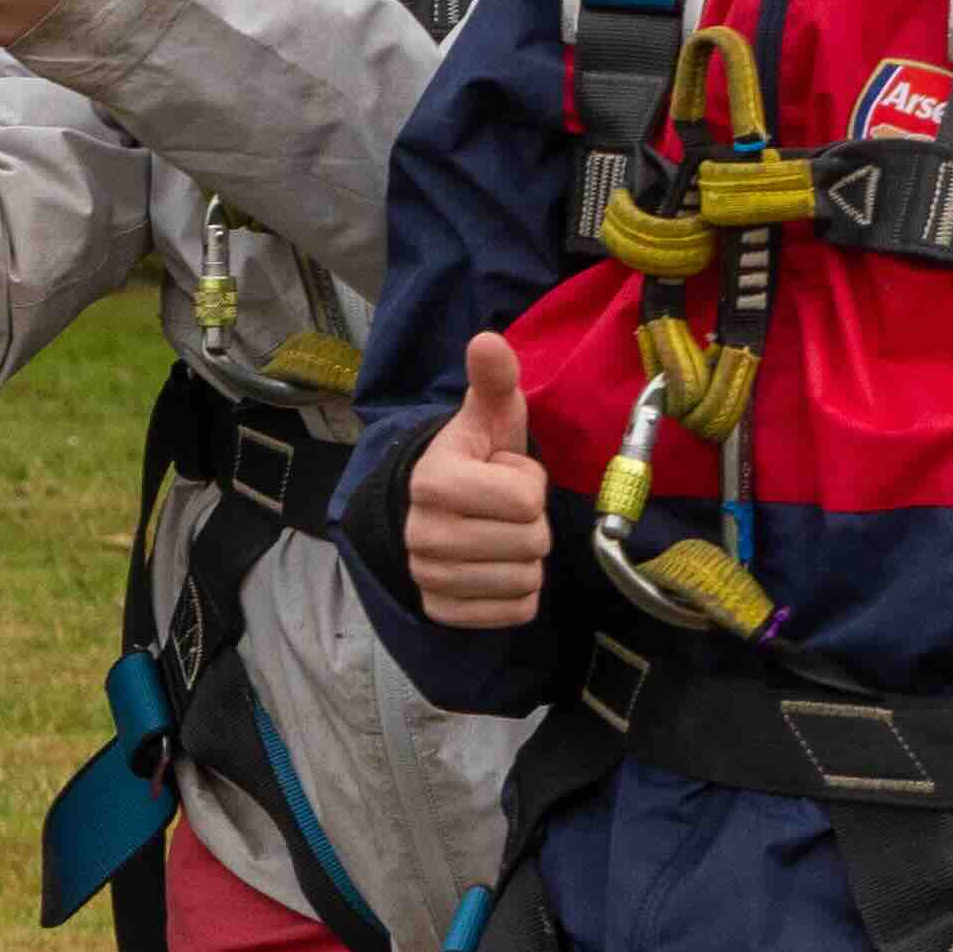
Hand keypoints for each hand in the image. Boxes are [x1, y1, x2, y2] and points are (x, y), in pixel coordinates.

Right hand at [405, 333, 551, 626]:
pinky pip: (514, 612)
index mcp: (432, 481)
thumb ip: (494, 381)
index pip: (524, 499)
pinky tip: (495, 568)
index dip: (528, 485)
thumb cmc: (477, 459)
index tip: (502, 474)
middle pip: (530, 544)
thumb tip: (488, 339)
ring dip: (525, 559)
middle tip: (503, 510)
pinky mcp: (441, 610)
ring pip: (524, 580)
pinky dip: (517, 594)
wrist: (439, 508)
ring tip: (498, 535)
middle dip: (531, 524)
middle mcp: (421, 533)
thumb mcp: (489, 418)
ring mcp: (427, 575)